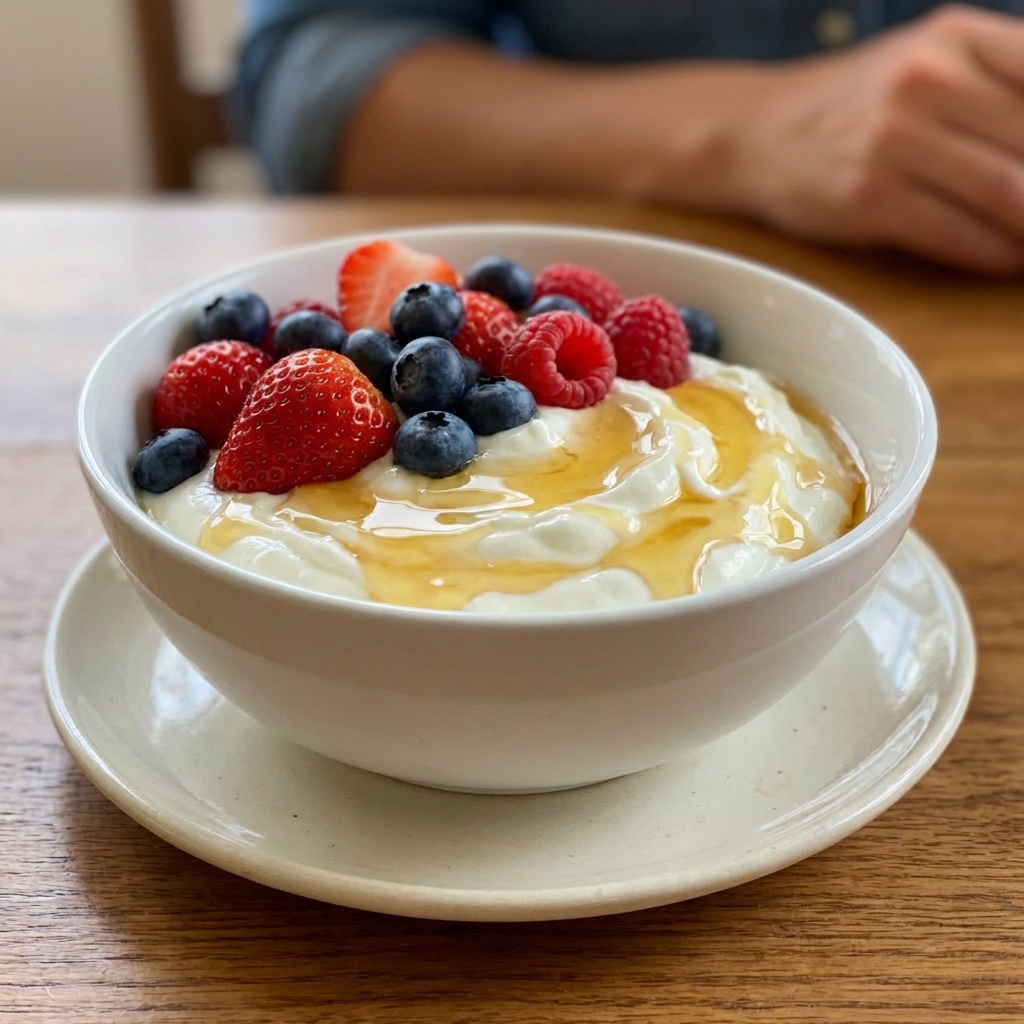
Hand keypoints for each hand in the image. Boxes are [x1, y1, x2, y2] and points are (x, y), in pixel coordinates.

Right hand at [728, 4, 1023, 272]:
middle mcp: (928, 78)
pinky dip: (997, 255)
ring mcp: (894, 139)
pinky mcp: (868, 197)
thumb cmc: (859, 104)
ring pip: (1010, 193)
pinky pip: (959, 234)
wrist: (758, 134)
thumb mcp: (933, 60)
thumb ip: (1006, 83)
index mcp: (959, 36)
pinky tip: (1010, 260)